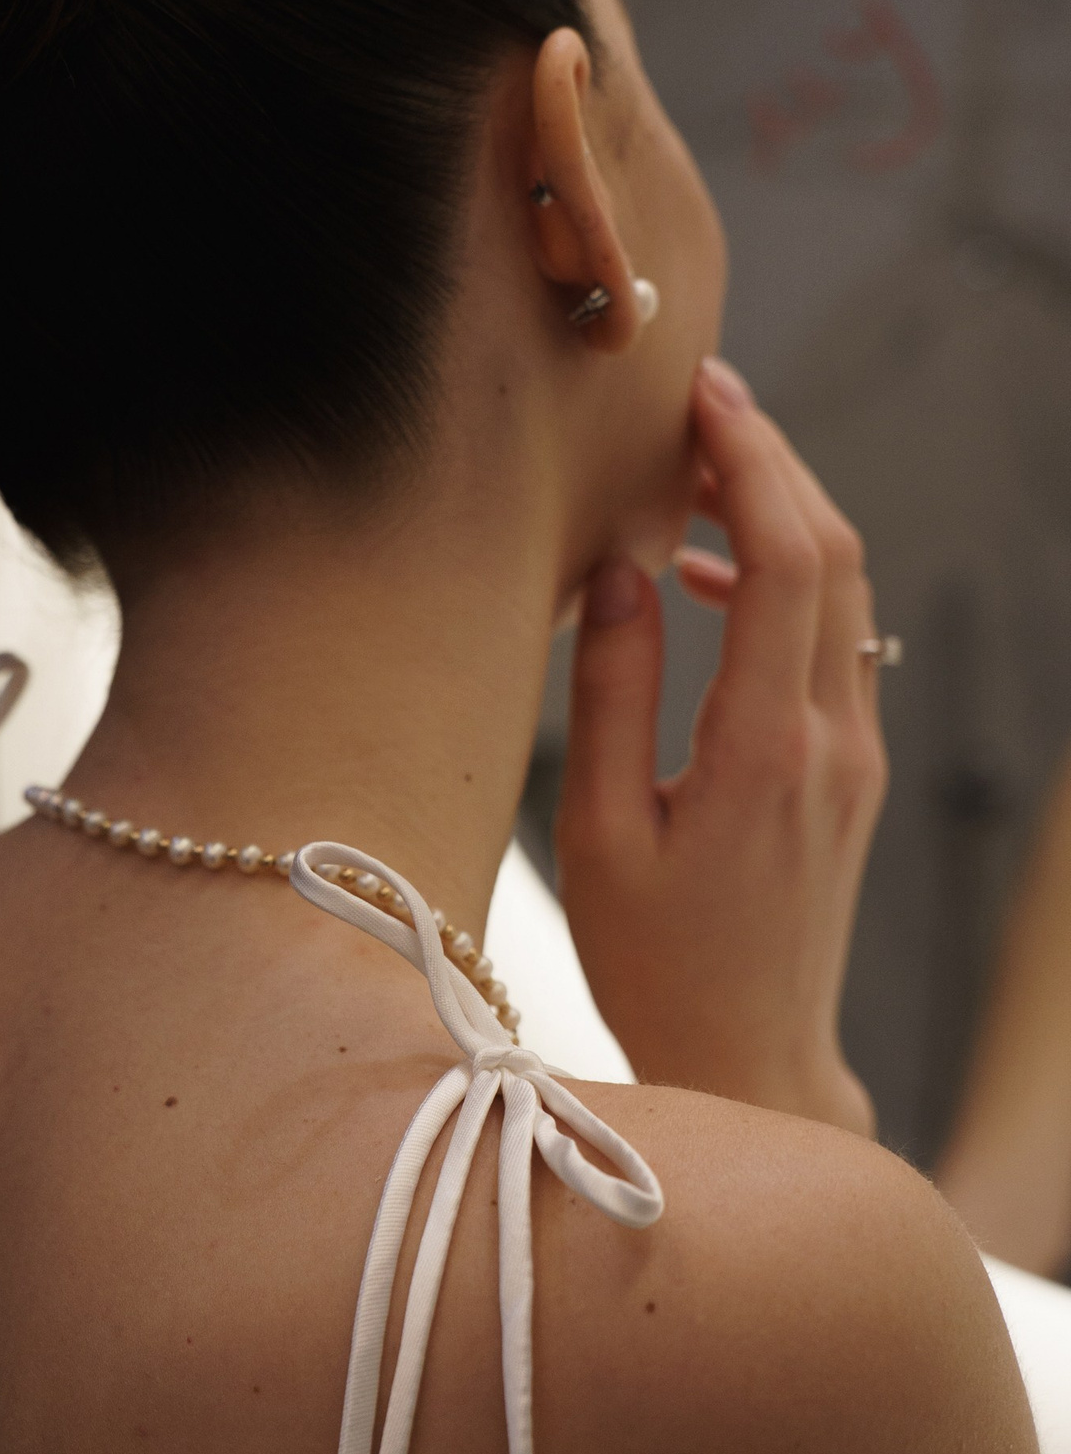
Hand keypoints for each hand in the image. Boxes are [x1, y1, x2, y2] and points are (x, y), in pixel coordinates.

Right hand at [554, 357, 885, 1132]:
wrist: (751, 1058)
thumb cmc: (655, 964)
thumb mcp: (597, 836)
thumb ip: (608, 694)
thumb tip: (621, 572)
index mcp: (763, 747)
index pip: (783, 557)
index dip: (748, 459)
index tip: (700, 395)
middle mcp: (830, 737)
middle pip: (830, 549)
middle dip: (770, 460)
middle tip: (697, 404)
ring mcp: (855, 753)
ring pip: (845, 588)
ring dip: (781, 514)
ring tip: (691, 477)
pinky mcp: (852, 771)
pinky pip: (836, 639)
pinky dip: (787, 580)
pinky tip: (706, 582)